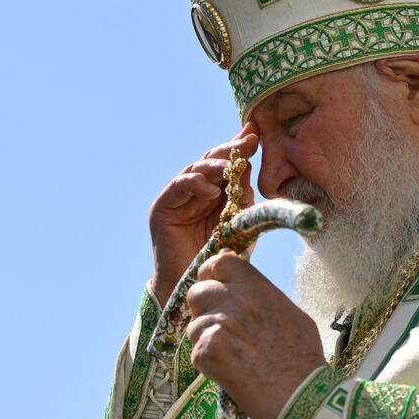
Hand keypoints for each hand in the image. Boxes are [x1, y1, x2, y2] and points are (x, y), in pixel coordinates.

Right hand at [148, 127, 257, 303]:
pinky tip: (211, 190)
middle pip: (211, 160)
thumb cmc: (218, 257)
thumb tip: (247, 166)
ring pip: (195, 169)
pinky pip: (178, 186)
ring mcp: (177, 197)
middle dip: (230, 149)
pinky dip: (194, 183)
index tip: (256, 132)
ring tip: (231, 167)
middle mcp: (194, 191)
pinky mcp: (162, 207)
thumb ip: (242, 197)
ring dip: (215, 165)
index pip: (226, 164)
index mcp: (214, 192)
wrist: (194, 285)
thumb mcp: (238, 223)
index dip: (239, 147)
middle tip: (249, 140)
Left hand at [184, 252, 325, 418]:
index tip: (211, 284)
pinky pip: (196, 352)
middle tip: (217, 327)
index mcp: (257, 288)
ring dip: (206, 340)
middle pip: (197, 292)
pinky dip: (208, 364)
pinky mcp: (207, 352)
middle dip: (202, 309)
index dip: (210, 274)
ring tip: (232, 357)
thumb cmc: (303, 359)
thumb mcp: (291, 314)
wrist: (301, 395)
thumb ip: (262, 297)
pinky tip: (230, 373)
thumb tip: (245, 291)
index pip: (219, 263)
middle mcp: (235, 301)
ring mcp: (219, 325)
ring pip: (195, 326)